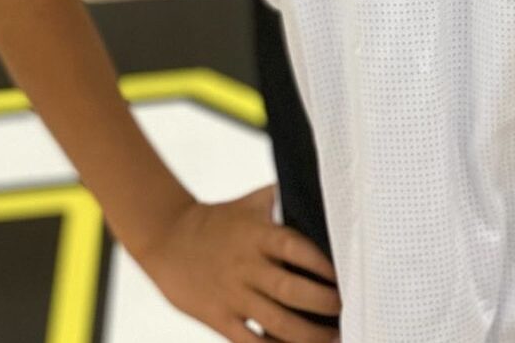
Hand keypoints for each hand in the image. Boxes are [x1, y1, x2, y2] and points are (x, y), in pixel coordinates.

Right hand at [137, 184, 340, 341]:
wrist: (167, 238)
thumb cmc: (219, 219)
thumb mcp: (253, 202)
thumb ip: (284, 198)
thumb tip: (322, 187)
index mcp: (260, 235)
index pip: (296, 248)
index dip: (322, 263)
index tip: (347, 274)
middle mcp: (248, 266)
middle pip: (289, 290)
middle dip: (322, 303)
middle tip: (347, 309)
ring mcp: (233, 295)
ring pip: (274, 322)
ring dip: (307, 335)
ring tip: (335, 338)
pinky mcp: (218, 318)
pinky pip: (248, 342)